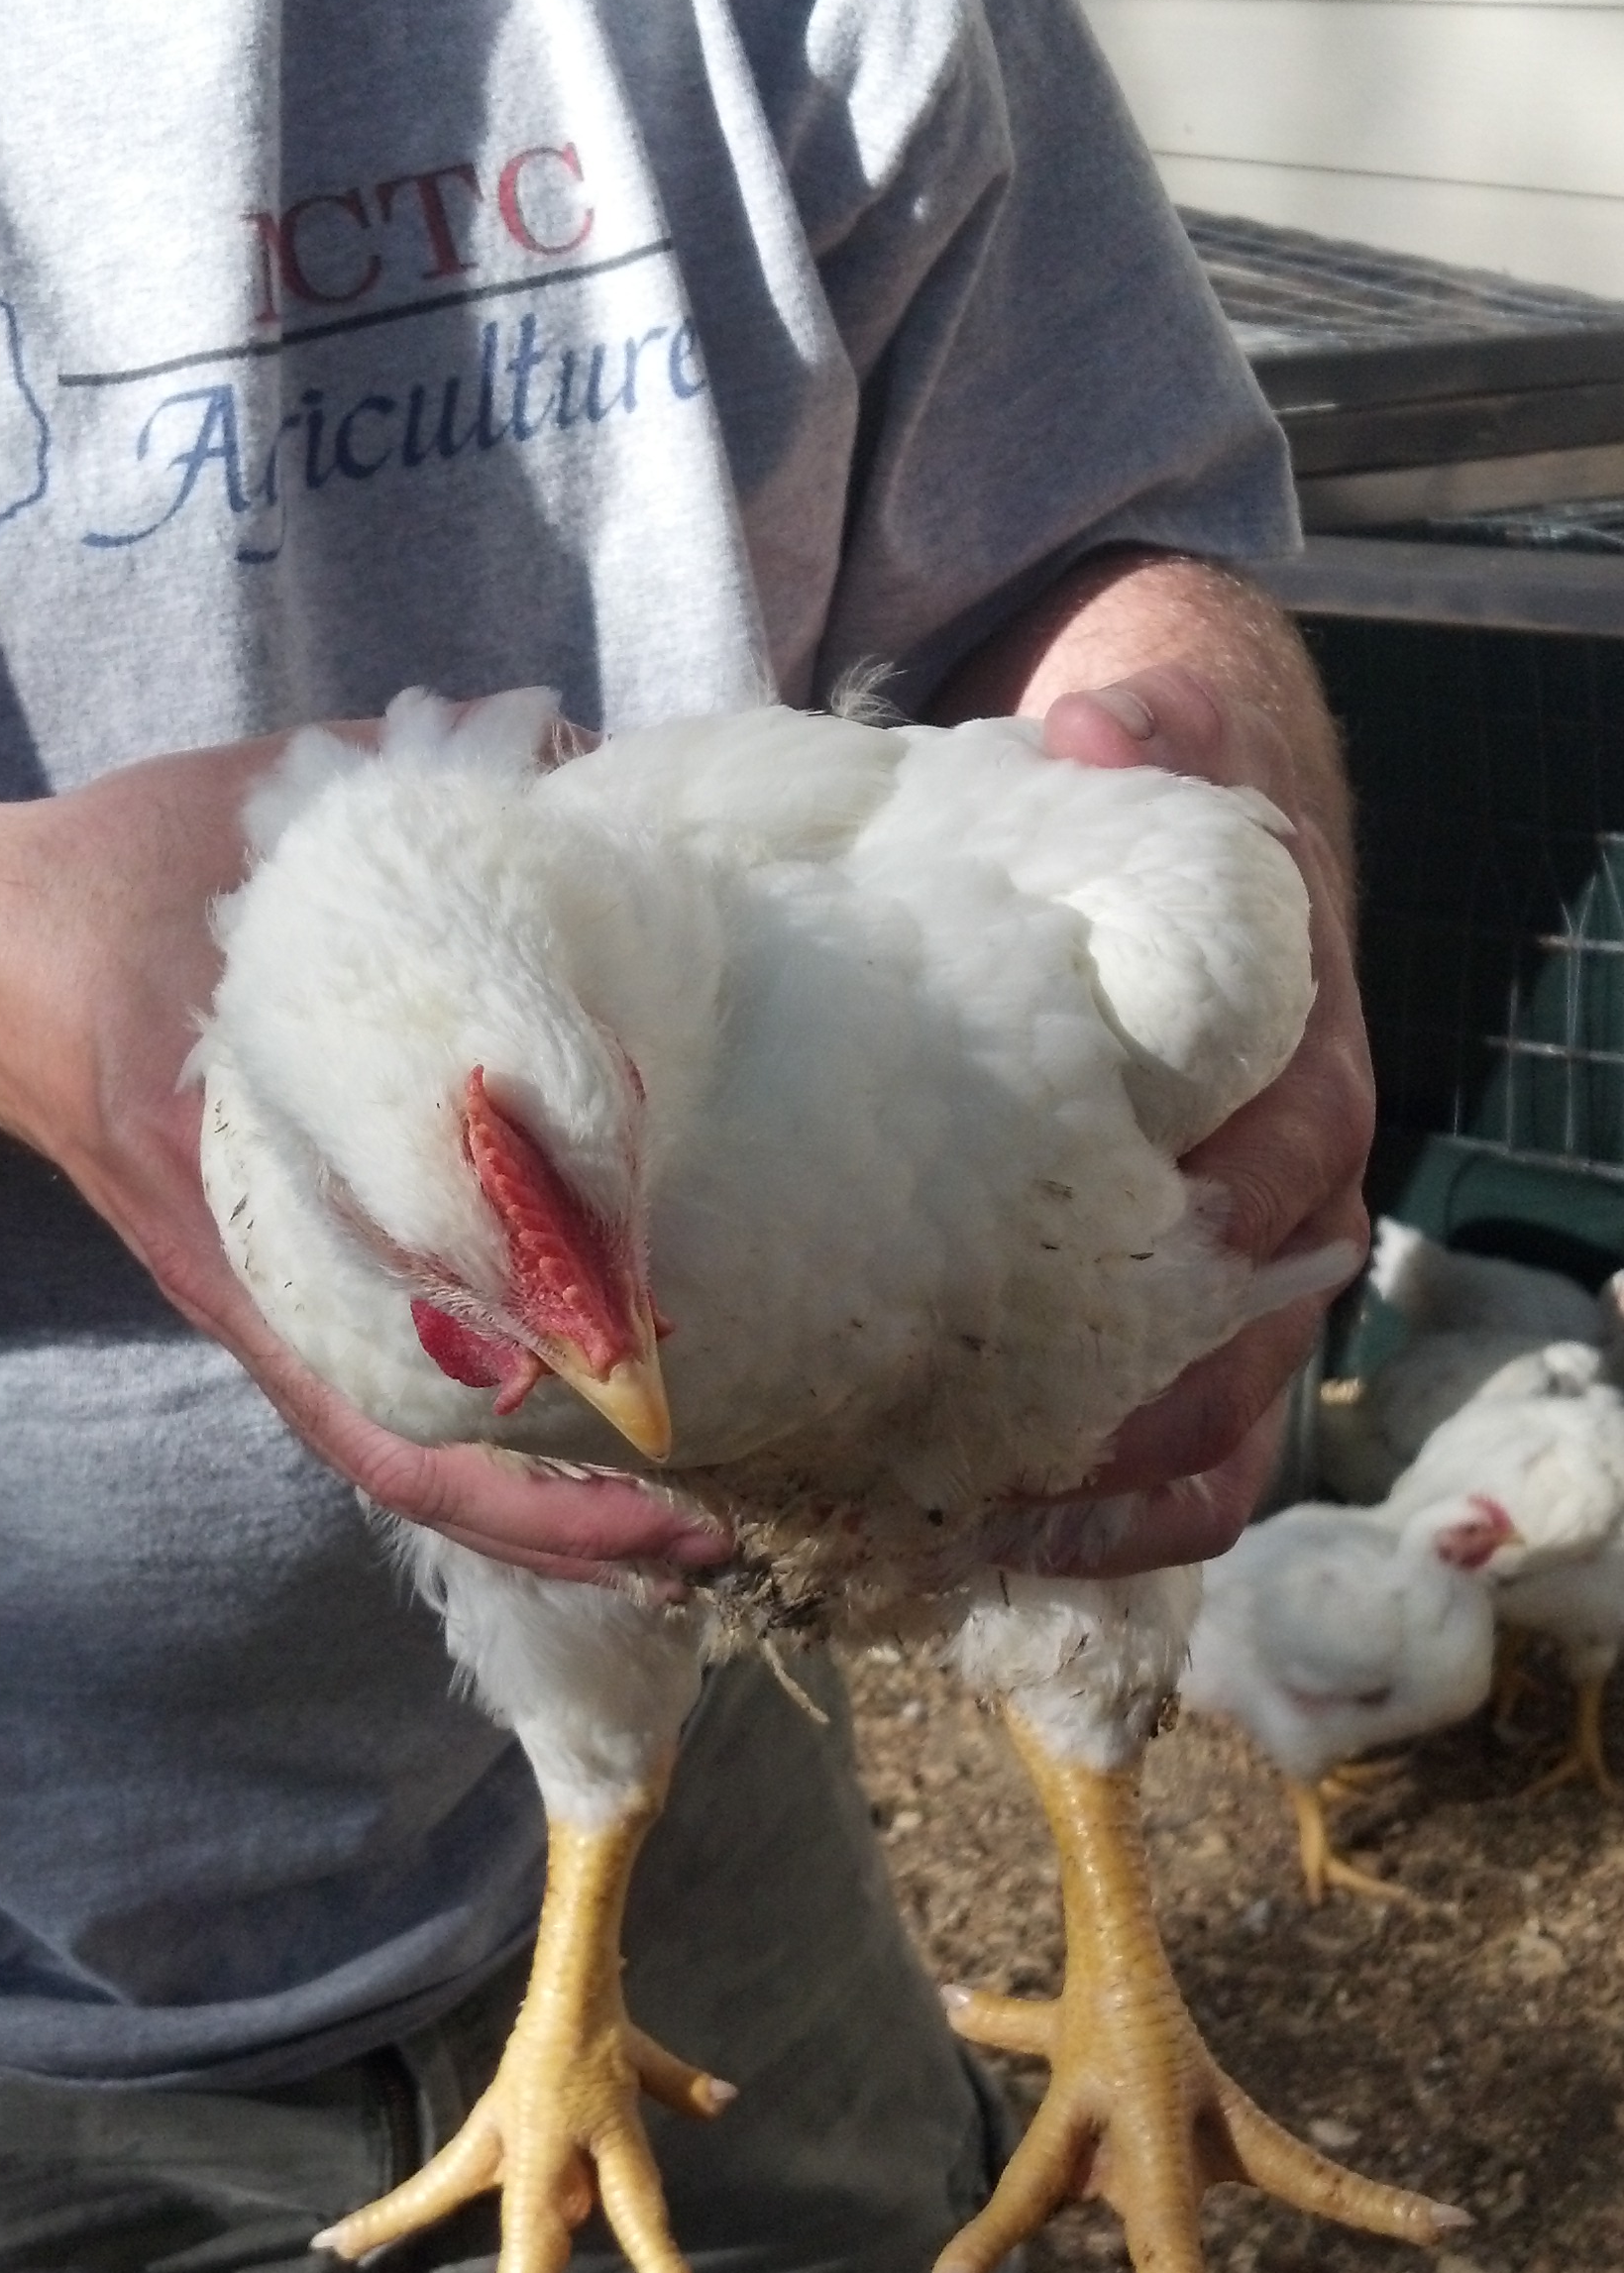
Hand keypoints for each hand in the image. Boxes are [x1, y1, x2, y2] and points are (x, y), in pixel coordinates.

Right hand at [0, 745, 726, 1587]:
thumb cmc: (123, 883)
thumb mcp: (269, 812)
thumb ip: (429, 785)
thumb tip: (585, 760)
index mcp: (255, 1181)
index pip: (395, 1379)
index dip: (528, 1449)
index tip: (664, 1458)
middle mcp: (271, 1275)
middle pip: (422, 1463)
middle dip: (569, 1526)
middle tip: (720, 1545)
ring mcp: (278, 1295)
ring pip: (412, 1459)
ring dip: (543, 1513)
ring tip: (689, 1530)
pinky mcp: (285, 1285)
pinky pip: (394, 1407)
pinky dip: (495, 1448)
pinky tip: (596, 1436)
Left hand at [1019, 660, 1371, 1574]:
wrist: (1173, 887)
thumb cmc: (1144, 839)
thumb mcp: (1145, 759)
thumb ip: (1139, 736)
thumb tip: (1096, 726)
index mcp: (1299, 1057)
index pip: (1292, 1143)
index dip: (1210, 1205)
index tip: (1097, 1250)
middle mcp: (1298, 1194)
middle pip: (1262, 1324)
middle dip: (1140, 1397)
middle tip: (991, 1439)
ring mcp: (1255, 1289)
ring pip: (1232, 1423)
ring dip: (1116, 1487)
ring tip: (974, 1521)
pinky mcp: (1200, 1350)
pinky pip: (1201, 1471)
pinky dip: (1124, 1525)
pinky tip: (1003, 1547)